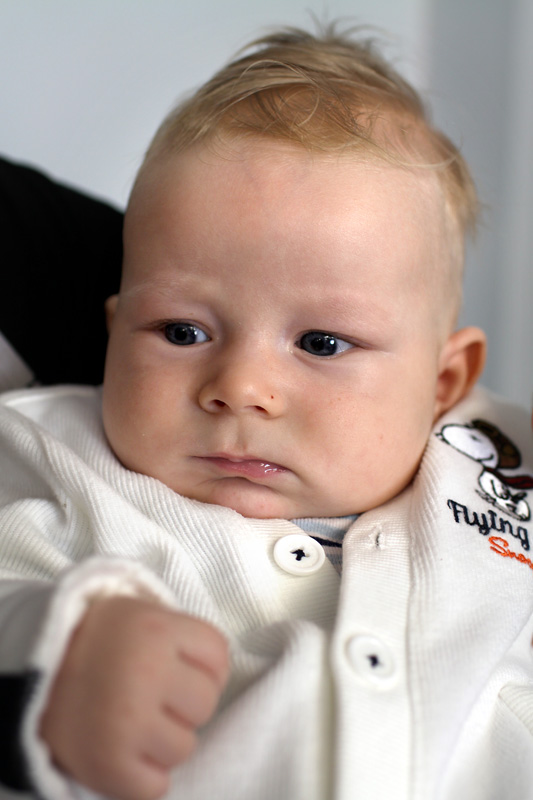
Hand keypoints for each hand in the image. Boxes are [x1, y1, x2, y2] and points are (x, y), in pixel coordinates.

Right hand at [40, 595, 228, 799]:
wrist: (34, 673)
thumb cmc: (99, 642)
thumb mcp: (140, 614)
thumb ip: (182, 636)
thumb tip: (221, 673)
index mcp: (157, 629)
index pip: (218, 656)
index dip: (203, 665)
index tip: (177, 666)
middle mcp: (146, 672)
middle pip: (205, 704)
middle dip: (183, 704)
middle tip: (151, 696)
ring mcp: (127, 721)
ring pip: (185, 748)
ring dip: (163, 741)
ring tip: (132, 722)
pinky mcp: (108, 764)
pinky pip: (156, 788)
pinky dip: (142, 777)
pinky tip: (123, 752)